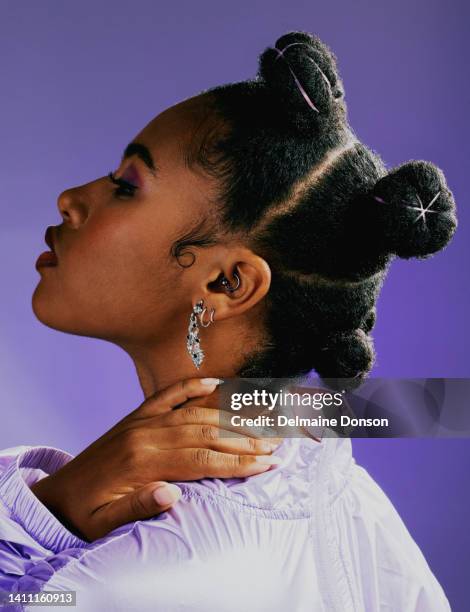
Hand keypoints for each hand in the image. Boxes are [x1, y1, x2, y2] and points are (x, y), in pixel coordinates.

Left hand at [30, 377, 281, 541]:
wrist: (58, 492)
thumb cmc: (84, 512)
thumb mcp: (104, 522)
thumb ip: (138, 507)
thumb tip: (173, 496)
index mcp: (143, 463)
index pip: (203, 459)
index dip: (239, 461)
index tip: (270, 462)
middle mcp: (147, 435)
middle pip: (207, 433)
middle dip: (246, 438)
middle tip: (279, 440)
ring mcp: (143, 420)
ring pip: (196, 413)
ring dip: (231, 415)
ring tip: (261, 418)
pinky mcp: (138, 415)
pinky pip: (169, 394)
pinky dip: (194, 386)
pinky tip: (217, 383)